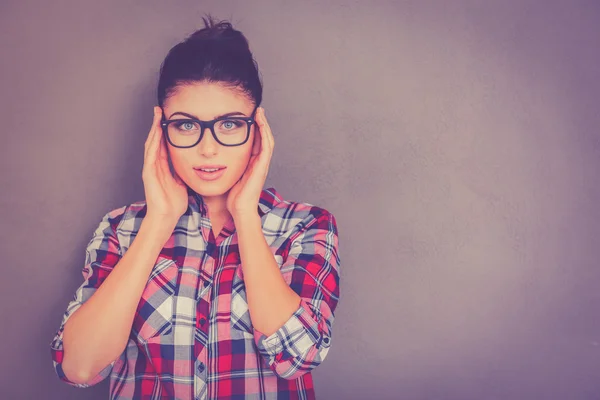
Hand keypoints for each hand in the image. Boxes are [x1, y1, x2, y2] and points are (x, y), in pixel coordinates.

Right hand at [142, 106, 188, 223]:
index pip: (164, 144)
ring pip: (151, 144)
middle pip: (156, 140)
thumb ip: (183, 173)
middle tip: (160, 110)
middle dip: (157, 125)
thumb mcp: (182, 183)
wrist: (166, 217)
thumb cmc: (174, 204)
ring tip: (157, 115)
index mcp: (163, 167)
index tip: (169, 118)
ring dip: (154, 129)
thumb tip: (194, 166)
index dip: (166, 131)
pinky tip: (156, 132)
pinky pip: (151, 154)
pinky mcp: (148, 173)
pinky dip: (153, 142)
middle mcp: (155, 165)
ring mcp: (150, 168)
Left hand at [226, 107, 273, 218]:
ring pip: (267, 139)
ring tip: (260, 112)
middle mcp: (259, 162)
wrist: (239, 209)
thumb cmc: (232, 197)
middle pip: (263, 138)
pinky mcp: (262, 166)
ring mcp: (262, 164)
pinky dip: (265, 133)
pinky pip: (266, 146)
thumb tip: (211, 157)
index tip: (248, 117)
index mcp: (251, 164)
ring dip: (264, 124)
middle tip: (257, 110)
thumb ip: (224, 165)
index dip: (254, 129)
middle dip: (260, 123)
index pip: (255, 142)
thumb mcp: (226, 176)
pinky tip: (261, 123)